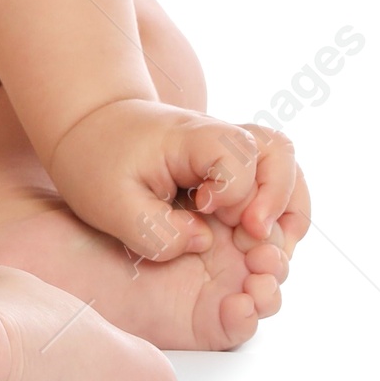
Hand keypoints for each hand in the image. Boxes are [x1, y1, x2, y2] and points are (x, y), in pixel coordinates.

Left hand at [45, 98, 304, 261]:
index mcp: (194, 138)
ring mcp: (232, 160)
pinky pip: (277, 192)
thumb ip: (155, 231)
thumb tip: (203, 242)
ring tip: (266, 251)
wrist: (89, 130)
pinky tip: (259, 246)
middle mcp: (223, 143)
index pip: (240, 161)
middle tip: (251, 237)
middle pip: (282, 159)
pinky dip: (281, 218)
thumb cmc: (96, 161)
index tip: (203, 207)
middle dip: (278, 205)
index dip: (234, 194)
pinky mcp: (233, 178)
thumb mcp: (109, 201)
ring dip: (288, 216)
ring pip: (290, 175)